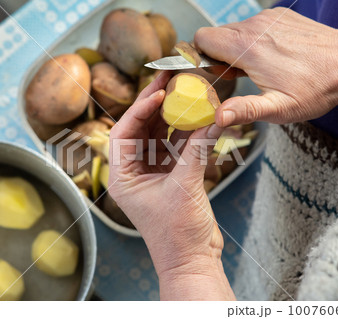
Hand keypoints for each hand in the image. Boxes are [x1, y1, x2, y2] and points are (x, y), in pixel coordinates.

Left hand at [108, 72, 234, 299]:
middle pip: (142, 128)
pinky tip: (200, 115)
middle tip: (169, 76)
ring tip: (185, 90)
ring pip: (161, 135)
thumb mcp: (185, 187)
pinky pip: (179, 146)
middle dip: (155, 103)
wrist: (193, 260)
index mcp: (123, 176)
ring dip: (173, 115)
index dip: (139, 108)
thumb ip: (198, 149)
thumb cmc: (177, 234)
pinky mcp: (174, 176)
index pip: (123, 132)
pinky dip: (189, 132)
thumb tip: (213, 117)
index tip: (158, 91)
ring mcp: (155, 173)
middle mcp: (136, 171)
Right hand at [194, 8, 337, 126]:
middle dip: (217, 55)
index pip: (202, 39)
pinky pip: (252, 26)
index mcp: (247, 48)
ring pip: (233, 30)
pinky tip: (271, 56)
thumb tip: (218, 117)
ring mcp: (268, 18)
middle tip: (238, 75)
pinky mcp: (279, 16)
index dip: (200, 56)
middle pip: (215, 34)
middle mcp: (254, 26)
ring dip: (236, 48)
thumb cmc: (316, 88)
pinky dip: (252, 40)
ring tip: (257, 68)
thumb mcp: (279, 108)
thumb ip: (244, 110)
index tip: (212, 73)